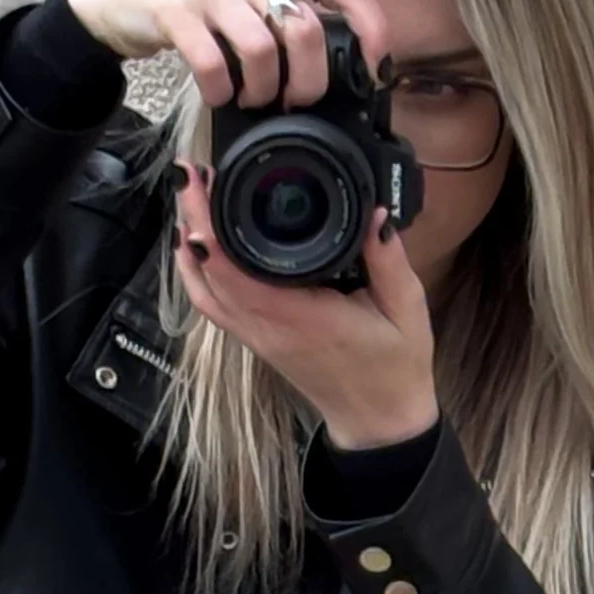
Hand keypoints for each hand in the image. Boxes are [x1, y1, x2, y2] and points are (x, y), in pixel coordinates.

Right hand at [68, 0, 392, 110]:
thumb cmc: (197, 4)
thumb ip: (290, 13)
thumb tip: (340, 65)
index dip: (368, 23)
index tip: (375, 64)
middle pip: (306, 30)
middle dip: (309, 82)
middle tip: (295, 102)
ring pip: (263, 50)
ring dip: (263, 90)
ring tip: (252, 99)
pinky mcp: (176, 9)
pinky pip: (213, 62)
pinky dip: (221, 91)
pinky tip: (219, 95)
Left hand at [171, 162, 438, 451]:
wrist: (379, 421)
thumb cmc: (394, 369)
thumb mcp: (406, 310)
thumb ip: (389, 259)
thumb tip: (375, 213)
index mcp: (305, 319)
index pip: (241, 274)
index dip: (212, 229)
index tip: (203, 185)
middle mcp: (271, 329)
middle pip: (211, 274)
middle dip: (193, 219)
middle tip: (189, 172)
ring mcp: (259, 338)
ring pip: (204, 291)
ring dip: (189, 244)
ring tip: (187, 196)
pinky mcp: (257, 341)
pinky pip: (214, 306)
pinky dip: (197, 273)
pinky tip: (196, 242)